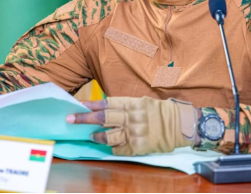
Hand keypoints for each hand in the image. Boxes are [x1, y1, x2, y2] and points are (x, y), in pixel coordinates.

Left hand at [66, 97, 195, 155]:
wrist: (180, 125)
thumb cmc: (161, 112)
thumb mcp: (143, 101)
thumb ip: (125, 105)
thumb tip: (105, 108)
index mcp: (132, 104)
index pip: (106, 103)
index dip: (90, 104)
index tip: (77, 105)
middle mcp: (131, 118)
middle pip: (102, 118)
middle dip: (84, 118)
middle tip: (70, 119)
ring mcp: (134, 133)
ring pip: (107, 136)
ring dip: (96, 136)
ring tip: (90, 135)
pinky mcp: (138, 147)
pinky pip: (119, 149)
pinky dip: (112, 147)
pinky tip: (108, 145)